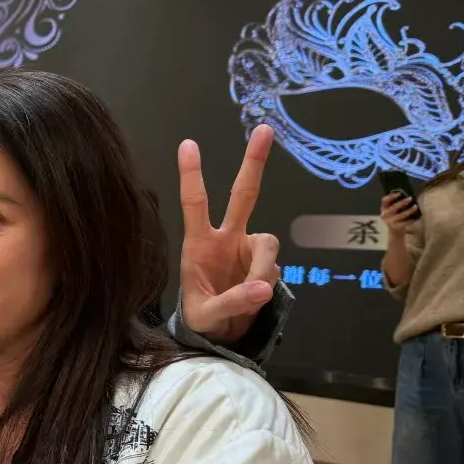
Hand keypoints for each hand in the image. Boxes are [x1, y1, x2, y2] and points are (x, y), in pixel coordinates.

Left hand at [177, 124, 280, 342]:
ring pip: (268, 243)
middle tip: (263, 129)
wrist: (221, 334)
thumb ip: (232, 303)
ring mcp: (249, 249)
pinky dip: (268, 283)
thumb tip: (264, 288)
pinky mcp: (266, 263)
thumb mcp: (206, 317)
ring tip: (251, 295)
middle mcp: (226, 239)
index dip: (191, 175)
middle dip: (254, 163)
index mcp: (199, 244)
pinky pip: (275, 267)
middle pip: (244, 195)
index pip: (195, 204)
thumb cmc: (203, 318)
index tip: (188, 144)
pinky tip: (255, 298)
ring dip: (263, 268)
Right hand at [379, 191, 417, 234]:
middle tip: (410, 198)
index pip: (385, 200)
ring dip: (409, 210)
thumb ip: (396, 204)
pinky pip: (405, 223)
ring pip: (401, 215)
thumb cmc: (395, 219)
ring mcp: (389, 222)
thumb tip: (407, 196)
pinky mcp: (395, 228)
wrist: (394, 233)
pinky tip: (415, 218)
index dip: (391, 196)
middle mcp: (385, 215)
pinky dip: (411, 220)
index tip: (399, 193)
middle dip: (402, 202)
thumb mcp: (393, 211)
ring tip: (416, 207)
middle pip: (393, 207)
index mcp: (384, 208)